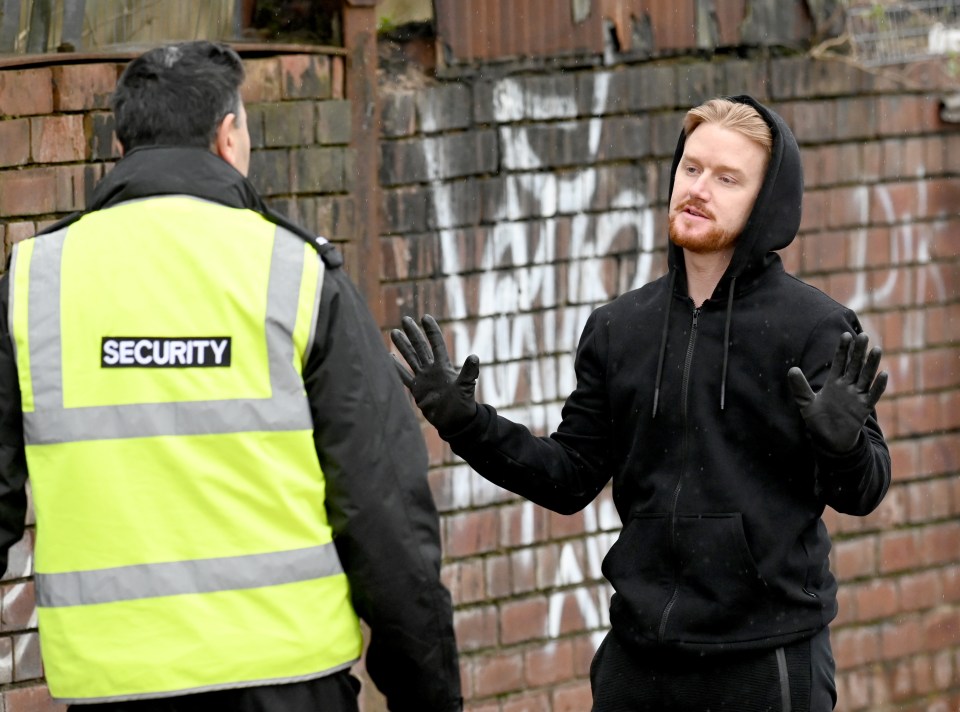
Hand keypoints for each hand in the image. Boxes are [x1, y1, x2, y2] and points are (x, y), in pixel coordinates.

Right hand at [391, 314, 478, 432]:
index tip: (425, 317)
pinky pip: (404, 377)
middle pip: (420, 348)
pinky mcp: (417, 391)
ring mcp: (423, 379)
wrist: (454, 422)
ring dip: (402, 346)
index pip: (436, 345)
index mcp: (443, 367)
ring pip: (410, 359)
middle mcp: (432, 370)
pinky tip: (388, 358)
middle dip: (413, 334)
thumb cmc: (463, 405)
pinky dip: (396, 368)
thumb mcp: (466, 387)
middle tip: (405, 319)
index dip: (431, 331)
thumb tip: (474, 356)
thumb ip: (469, 372)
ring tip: (393, 332)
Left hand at [787, 332, 887, 453]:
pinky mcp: (863, 409)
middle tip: (862, 336)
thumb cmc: (819, 421)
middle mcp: (847, 387)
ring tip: (876, 349)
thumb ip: (800, 387)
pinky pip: (873, 395)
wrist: (829, 441)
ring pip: (866, 377)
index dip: (843, 349)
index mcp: (834, 383)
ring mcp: (857, 397)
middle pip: (855, 366)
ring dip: (871, 364)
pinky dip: (878, 386)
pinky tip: (883, 374)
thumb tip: (791, 369)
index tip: (845, 335)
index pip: (840, 362)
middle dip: (858, 352)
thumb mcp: (806, 403)